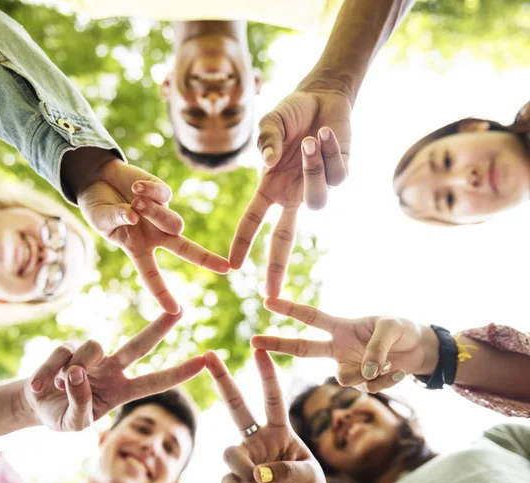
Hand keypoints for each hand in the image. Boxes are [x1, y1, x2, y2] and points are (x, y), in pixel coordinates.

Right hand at [22, 310, 204, 431]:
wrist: (36, 406)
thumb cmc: (64, 414)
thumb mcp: (75, 422)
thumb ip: (81, 404)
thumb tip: (76, 373)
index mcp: (123, 390)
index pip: (155, 382)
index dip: (178, 373)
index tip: (203, 361)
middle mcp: (112, 368)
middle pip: (140, 345)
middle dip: (160, 328)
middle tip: (181, 311)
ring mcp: (91, 356)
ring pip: (93, 347)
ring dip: (74, 370)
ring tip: (57, 388)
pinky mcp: (66, 348)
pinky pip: (61, 355)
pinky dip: (47, 375)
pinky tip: (39, 388)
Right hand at [64, 149, 229, 313]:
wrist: (98, 180)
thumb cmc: (99, 207)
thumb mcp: (101, 219)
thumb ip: (116, 219)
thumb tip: (135, 215)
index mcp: (139, 249)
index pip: (151, 276)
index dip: (162, 293)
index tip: (175, 311)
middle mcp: (155, 235)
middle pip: (185, 249)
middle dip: (206, 259)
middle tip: (226, 268)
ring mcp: (161, 214)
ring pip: (174, 222)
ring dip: (155, 214)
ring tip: (135, 203)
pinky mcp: (163, 193)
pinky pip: (164, 195)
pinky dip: (149, 192)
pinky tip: (135, 188)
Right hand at [206, 349, 326, 482]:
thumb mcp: (310, 476)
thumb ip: (289, 471)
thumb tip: (259, 474)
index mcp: (280, 429)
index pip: (272, 398)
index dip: (266, 375)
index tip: (259, 350)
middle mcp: (258, 438)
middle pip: (236, 406)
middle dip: (223, 380)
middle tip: (209, 356)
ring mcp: (245, 458)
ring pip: (230, 453)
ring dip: (245, 471)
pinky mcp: (237, 481)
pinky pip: (227, 482)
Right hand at [229, 87, 349, 296]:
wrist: (322, 96)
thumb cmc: (291, 112)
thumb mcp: (270, 123)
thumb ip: (265, 142)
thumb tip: (270, 164)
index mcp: (270, 188)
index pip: (253, 221)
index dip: (242, 243)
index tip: (233, 266)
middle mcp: (292, 194)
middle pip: (283, 238)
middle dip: (276, 266)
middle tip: (272, 294)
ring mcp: (316, 187)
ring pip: (317, 202)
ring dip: (313, 169)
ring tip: (311, 138)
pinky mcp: (340, 175)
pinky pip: (336, 176)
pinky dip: (330, 152)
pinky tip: (326, 134)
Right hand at [251, 298, 439, 393]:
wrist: (421, 351)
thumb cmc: (403, 331)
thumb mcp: (391, 329)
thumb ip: (374, 349)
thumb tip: (362, 373)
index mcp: (342, 327)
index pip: (311, 317)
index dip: (289, 309)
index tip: (268, 301)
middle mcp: (338, 348)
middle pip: (302, 348)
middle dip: (278, 343)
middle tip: (254, 340)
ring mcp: (348, 366)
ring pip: (344, 378)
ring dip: (370, 372)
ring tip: (391, 362)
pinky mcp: (361, 382)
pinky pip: (366, 387)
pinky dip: (385, 380)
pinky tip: (396, 371)